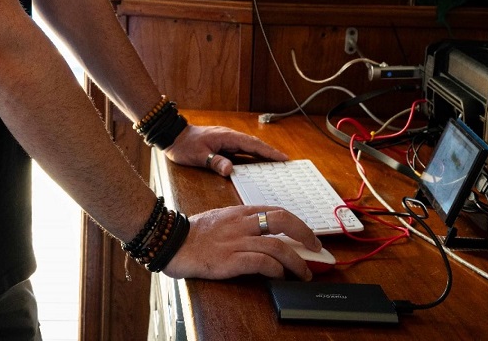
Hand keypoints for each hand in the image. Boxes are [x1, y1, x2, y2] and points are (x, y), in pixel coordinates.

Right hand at [162, 205, 319, 280]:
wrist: (172, 242)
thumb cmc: (195, 233)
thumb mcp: (222, 218)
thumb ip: (242, 221)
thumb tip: (264, 232)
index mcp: (241, 212)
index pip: (277, 211)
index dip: (298, 223)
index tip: (308, 235)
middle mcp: (242, 224)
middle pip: (283, 221)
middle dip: (305, 235)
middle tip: (315, 249)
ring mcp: (236, 241)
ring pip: (277, 247)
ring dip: (296, 262)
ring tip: (303, 273)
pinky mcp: (230, 260)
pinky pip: (261, 263)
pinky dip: (276, 270)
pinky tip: (279, 276)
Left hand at [164, 123, 287, 176]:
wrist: (173, 136)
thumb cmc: (185, 145)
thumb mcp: (199, 156)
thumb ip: (215, 162)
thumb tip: (230, 170)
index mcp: (228, 137)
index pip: (253, 145)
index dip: (269, 152)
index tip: (283, 158)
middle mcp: (230, 137)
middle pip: (255, 145)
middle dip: (271, 153)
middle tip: (286, 162)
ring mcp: (227, 140)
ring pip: (249, 147)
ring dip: (263, 154)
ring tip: (277, 164)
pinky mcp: (223, 145)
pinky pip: (242, 151)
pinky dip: (252, 156)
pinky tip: (257, 164)